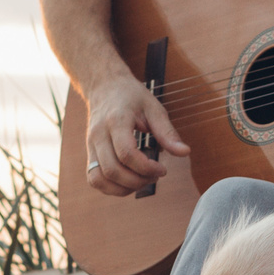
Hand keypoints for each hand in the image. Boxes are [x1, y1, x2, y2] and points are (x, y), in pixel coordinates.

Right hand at [81, 73, 189, 196]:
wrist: (104, 86)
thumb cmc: (130, 96)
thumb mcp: (153, 108)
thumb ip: (167, 132)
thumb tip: (184, 152)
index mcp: (116, 121)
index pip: (127, 153)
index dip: (147, 168)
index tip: (162, 169)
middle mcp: (99, 135)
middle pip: (112, 170)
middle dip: (137, 181)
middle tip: (154, 176)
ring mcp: (90, 145)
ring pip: (98, 179)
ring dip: (123, 188)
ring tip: (141, 180)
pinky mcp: (89, 153)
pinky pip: (94, 179)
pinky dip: (110, 187)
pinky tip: (127, 182)